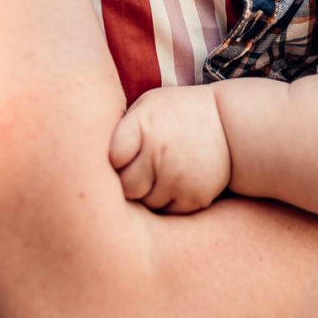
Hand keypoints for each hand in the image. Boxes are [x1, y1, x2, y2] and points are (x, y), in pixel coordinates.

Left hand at [109, 85, 231, 213]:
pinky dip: (167, 203)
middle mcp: (159, 152)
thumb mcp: (149, 105)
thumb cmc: (179, 114)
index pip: (111, 159)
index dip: (112, 164)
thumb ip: (122, 127)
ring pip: (145, 203)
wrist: (231, 125)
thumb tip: (87, 154)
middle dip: (127, 183)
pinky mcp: (194, 197)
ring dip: (147, 195)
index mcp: (143, 124)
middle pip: (125, 187)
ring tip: (158, 175)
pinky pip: (167, 211)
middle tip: (136, 172)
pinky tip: (174, 184)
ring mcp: (177, 177)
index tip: (119, 161)